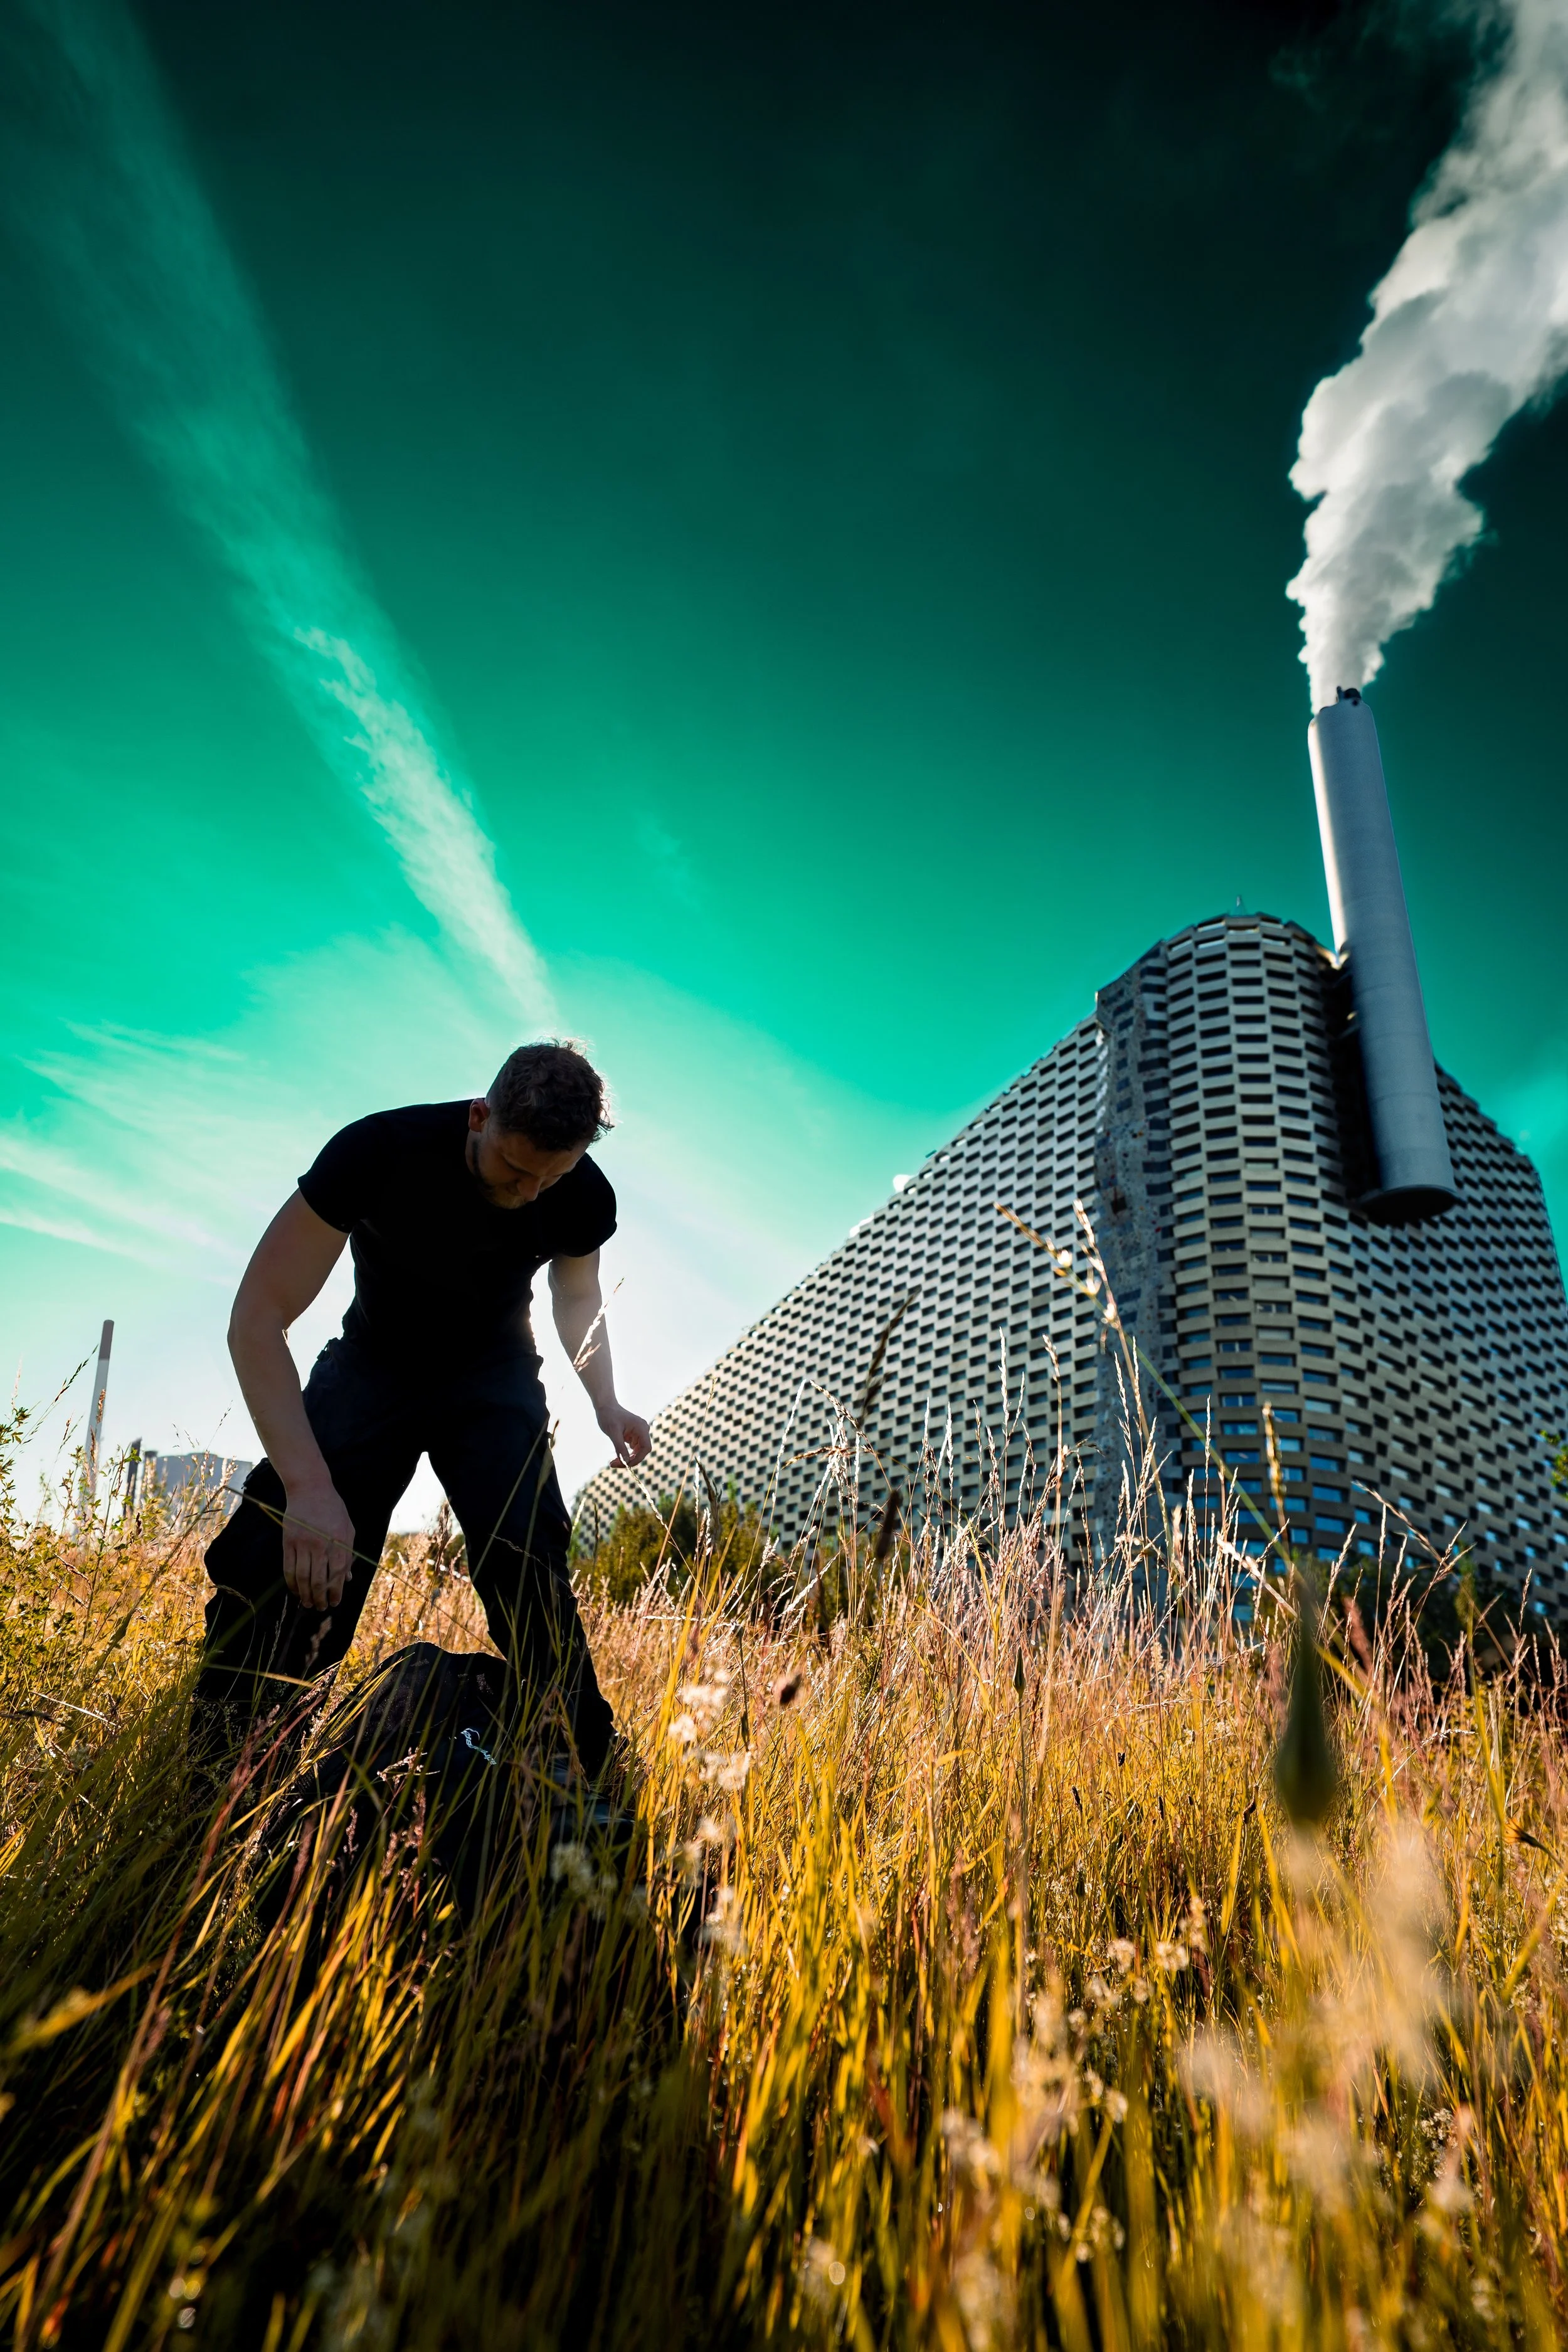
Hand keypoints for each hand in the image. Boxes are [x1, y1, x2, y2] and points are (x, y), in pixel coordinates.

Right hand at [281, 1478, 356, 1610]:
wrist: (310, 1488)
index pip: (337, 1574)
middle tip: (321, 1607)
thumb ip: (348, 1554)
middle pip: (319, 1579)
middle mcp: (321, 1544)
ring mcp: (303, 1543)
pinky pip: (288, 1568)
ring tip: (308, 1603)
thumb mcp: (348, 1529)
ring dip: (305, 1594)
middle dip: (320, 1597)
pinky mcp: (288, 1541)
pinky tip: (295, 1590)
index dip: (336, 1591)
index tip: (335, 1602)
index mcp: (339, 1541)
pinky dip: (291, 1582)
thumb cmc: (333, 1509)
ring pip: (303, 1577)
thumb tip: (347, 1579)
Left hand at [597, 1400, 651, 1467]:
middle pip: (641, 1451)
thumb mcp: (613, 1433)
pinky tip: (615, 1457)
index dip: (638, 1459)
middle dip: (629, 1460)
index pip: (646, 1448)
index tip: (625, 1465)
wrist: (605, 1406)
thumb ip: (620, 1447)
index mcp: (641, 1428)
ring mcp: (639, 1433)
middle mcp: (643, 1430)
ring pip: (636, 1452)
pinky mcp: (633, 1436)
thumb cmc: (609, 1416)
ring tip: (612, 1462)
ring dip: (626, 1459)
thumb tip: (626, 1462)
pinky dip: (624, 1454)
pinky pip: (632, 1449)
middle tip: (614, 1464)